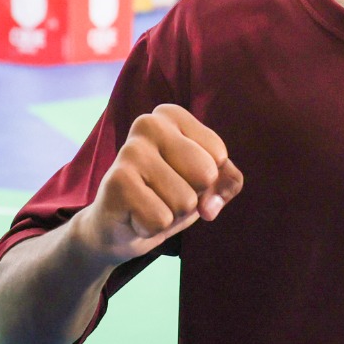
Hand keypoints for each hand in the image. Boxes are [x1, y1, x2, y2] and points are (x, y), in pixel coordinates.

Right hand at [72, 104, 242, 267]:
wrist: (118, 228)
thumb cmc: (166, 195)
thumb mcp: (207, 183)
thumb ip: (228, 181)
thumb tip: (210, 206)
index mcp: (171, 115)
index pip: (219, 155)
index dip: (209, 180)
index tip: (182, 178)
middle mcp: (148, 123)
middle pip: (205, 174)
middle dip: (193, 197)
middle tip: (165, 195)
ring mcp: (129, 151)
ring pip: (185, 201)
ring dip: (172, 215)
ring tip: (150, 205)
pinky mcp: (116, 181)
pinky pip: (161, 219)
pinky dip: (152, 228)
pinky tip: (135, 217)